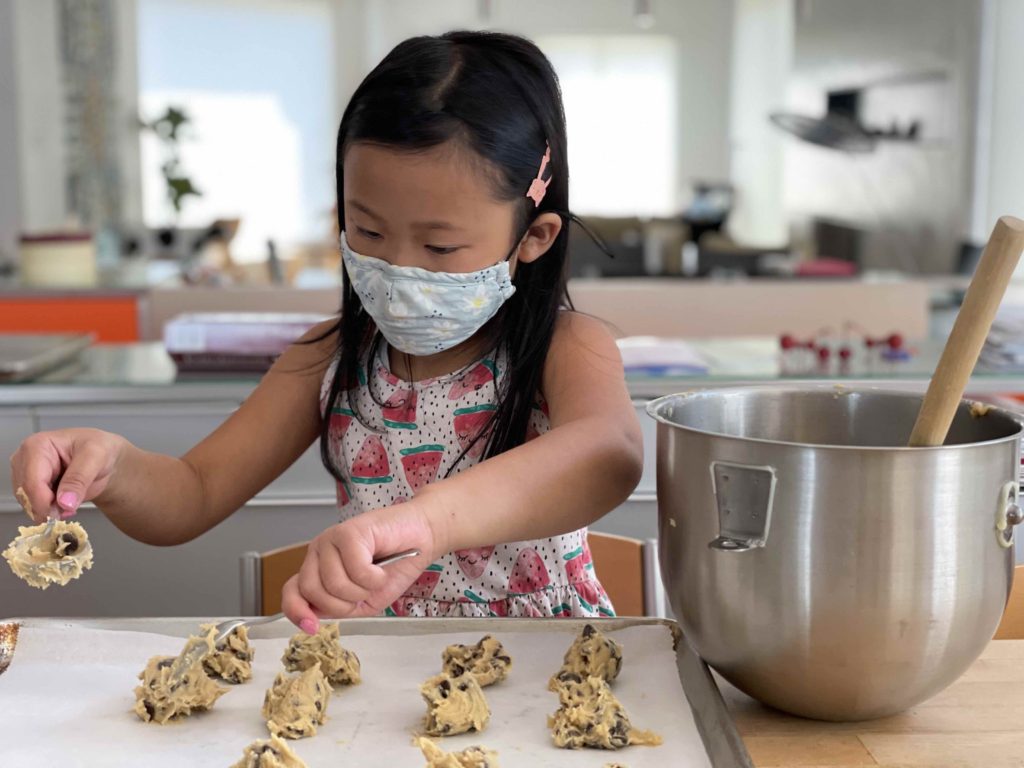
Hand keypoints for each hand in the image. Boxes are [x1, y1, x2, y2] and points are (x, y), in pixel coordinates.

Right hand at [9, 429, 125, 521]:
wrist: (103, 458)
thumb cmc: (98, 449)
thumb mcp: (96, 457)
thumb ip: (79, 478)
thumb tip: (65, 502)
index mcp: (37, 446)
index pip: (32, 482)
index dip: (45, 502)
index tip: (63, 511)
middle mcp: (25, 460)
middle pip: (26, 495)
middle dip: (48, 507)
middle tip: (71, 505)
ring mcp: (25, 475)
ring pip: (28, 504)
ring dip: (50, 510)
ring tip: (72, 499)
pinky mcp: (30, 488)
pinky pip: (33, 508)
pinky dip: (50, 510)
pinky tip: (65, 502)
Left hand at [282, 497, 446, 632]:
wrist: (421, 536)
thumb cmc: (395, 565)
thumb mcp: (364, 600)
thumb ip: (338, 607)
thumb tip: (314, 617)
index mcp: (318, 568)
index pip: (292, 591)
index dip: (297, 611)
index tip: (312, 627)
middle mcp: (319, 551)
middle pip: (312, 591)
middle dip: (343, 603)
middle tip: (363, 594)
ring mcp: (332, 539)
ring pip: (334, 583)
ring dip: (362, 590)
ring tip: (376, 578)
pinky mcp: (349, 531)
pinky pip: (355, 569)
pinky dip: (374, 577)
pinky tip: (381, 568)